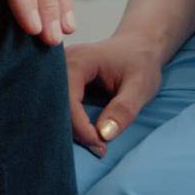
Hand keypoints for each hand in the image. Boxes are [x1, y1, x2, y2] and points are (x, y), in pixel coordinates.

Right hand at [66, 36, 161, 154]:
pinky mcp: (61, 83)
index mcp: (79, 60)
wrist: (138, 46)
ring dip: (71, 130)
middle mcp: (62, 65)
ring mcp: (58, 73)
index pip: (68, 101)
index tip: (100, 146)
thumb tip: (104, 135)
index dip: (81, 128)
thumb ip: (124, 108)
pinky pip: (58, 108)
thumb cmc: (140, 62)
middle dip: (73, 132)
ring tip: (96, 143)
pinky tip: (89, 133)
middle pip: (55, 106)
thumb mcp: (140, 85)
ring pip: (53, 110)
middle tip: (98, 148)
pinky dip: (71, 125)